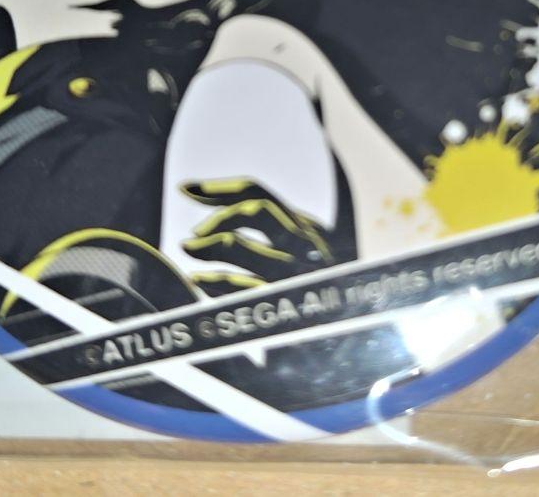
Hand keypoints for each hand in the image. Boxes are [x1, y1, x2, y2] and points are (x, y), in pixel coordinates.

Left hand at [179, 177, 335, 294]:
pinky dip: (214, 281)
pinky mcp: (289, 305)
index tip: (185, 189)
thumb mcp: (307, 261)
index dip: (218, 189)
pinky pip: (240, 285)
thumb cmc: (323, 304)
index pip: (259, 194)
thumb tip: (223, 220)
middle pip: (255, 208)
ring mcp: (299, 273)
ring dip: (206, 247)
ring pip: (239, 244)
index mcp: (310, 230)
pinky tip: (199, 282)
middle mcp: (309, 245)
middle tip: (194, 234)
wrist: (352, 349)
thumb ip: (277, 238)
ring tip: (187, 252)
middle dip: (217, 215)